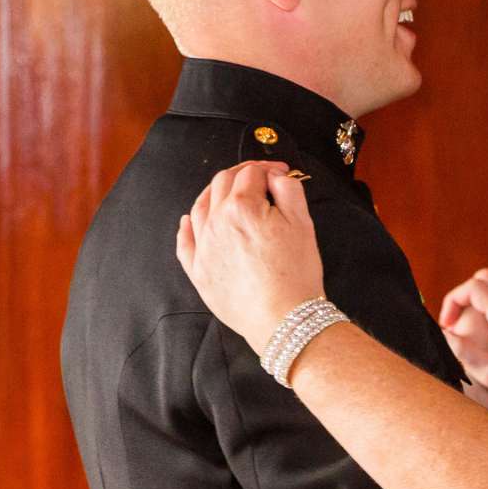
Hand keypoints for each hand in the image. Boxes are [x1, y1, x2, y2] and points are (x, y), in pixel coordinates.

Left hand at [175, 161, 324, 352]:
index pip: (251, 174)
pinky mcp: (199, 272)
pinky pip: (184, 243)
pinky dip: (186, 227)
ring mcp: (203, 248)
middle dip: (241, 175)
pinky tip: (188, 221)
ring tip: (227, 194)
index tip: (279, 173)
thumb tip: (275, 177)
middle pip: (221, 184)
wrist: (283, 320)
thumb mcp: (303, 224)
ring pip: (200, 207)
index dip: (267, 169)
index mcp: (241, 207)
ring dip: (214, 194)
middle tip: (258, 179)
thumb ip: (288, 190)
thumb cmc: (296, 275)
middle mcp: (216, 223)